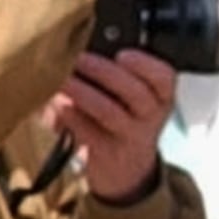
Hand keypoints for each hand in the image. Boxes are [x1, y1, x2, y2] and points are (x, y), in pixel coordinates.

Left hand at [50, 49, 178, 204]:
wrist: (126, 170)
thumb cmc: (124, 119)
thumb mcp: (133, 98)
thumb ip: (117, 74)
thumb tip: (82, 48)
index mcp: (160, 96)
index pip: (163, 78)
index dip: (144, 64)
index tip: (122, 54)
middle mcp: (149, 117)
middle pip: (135, 93)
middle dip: (104, 72)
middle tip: (79, 58)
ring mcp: (129, 138)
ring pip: (109, 112)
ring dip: (82, 92)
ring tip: (62, 79)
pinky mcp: (105, 154)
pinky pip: (87, 133)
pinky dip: (69, 116)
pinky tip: (54, 104)